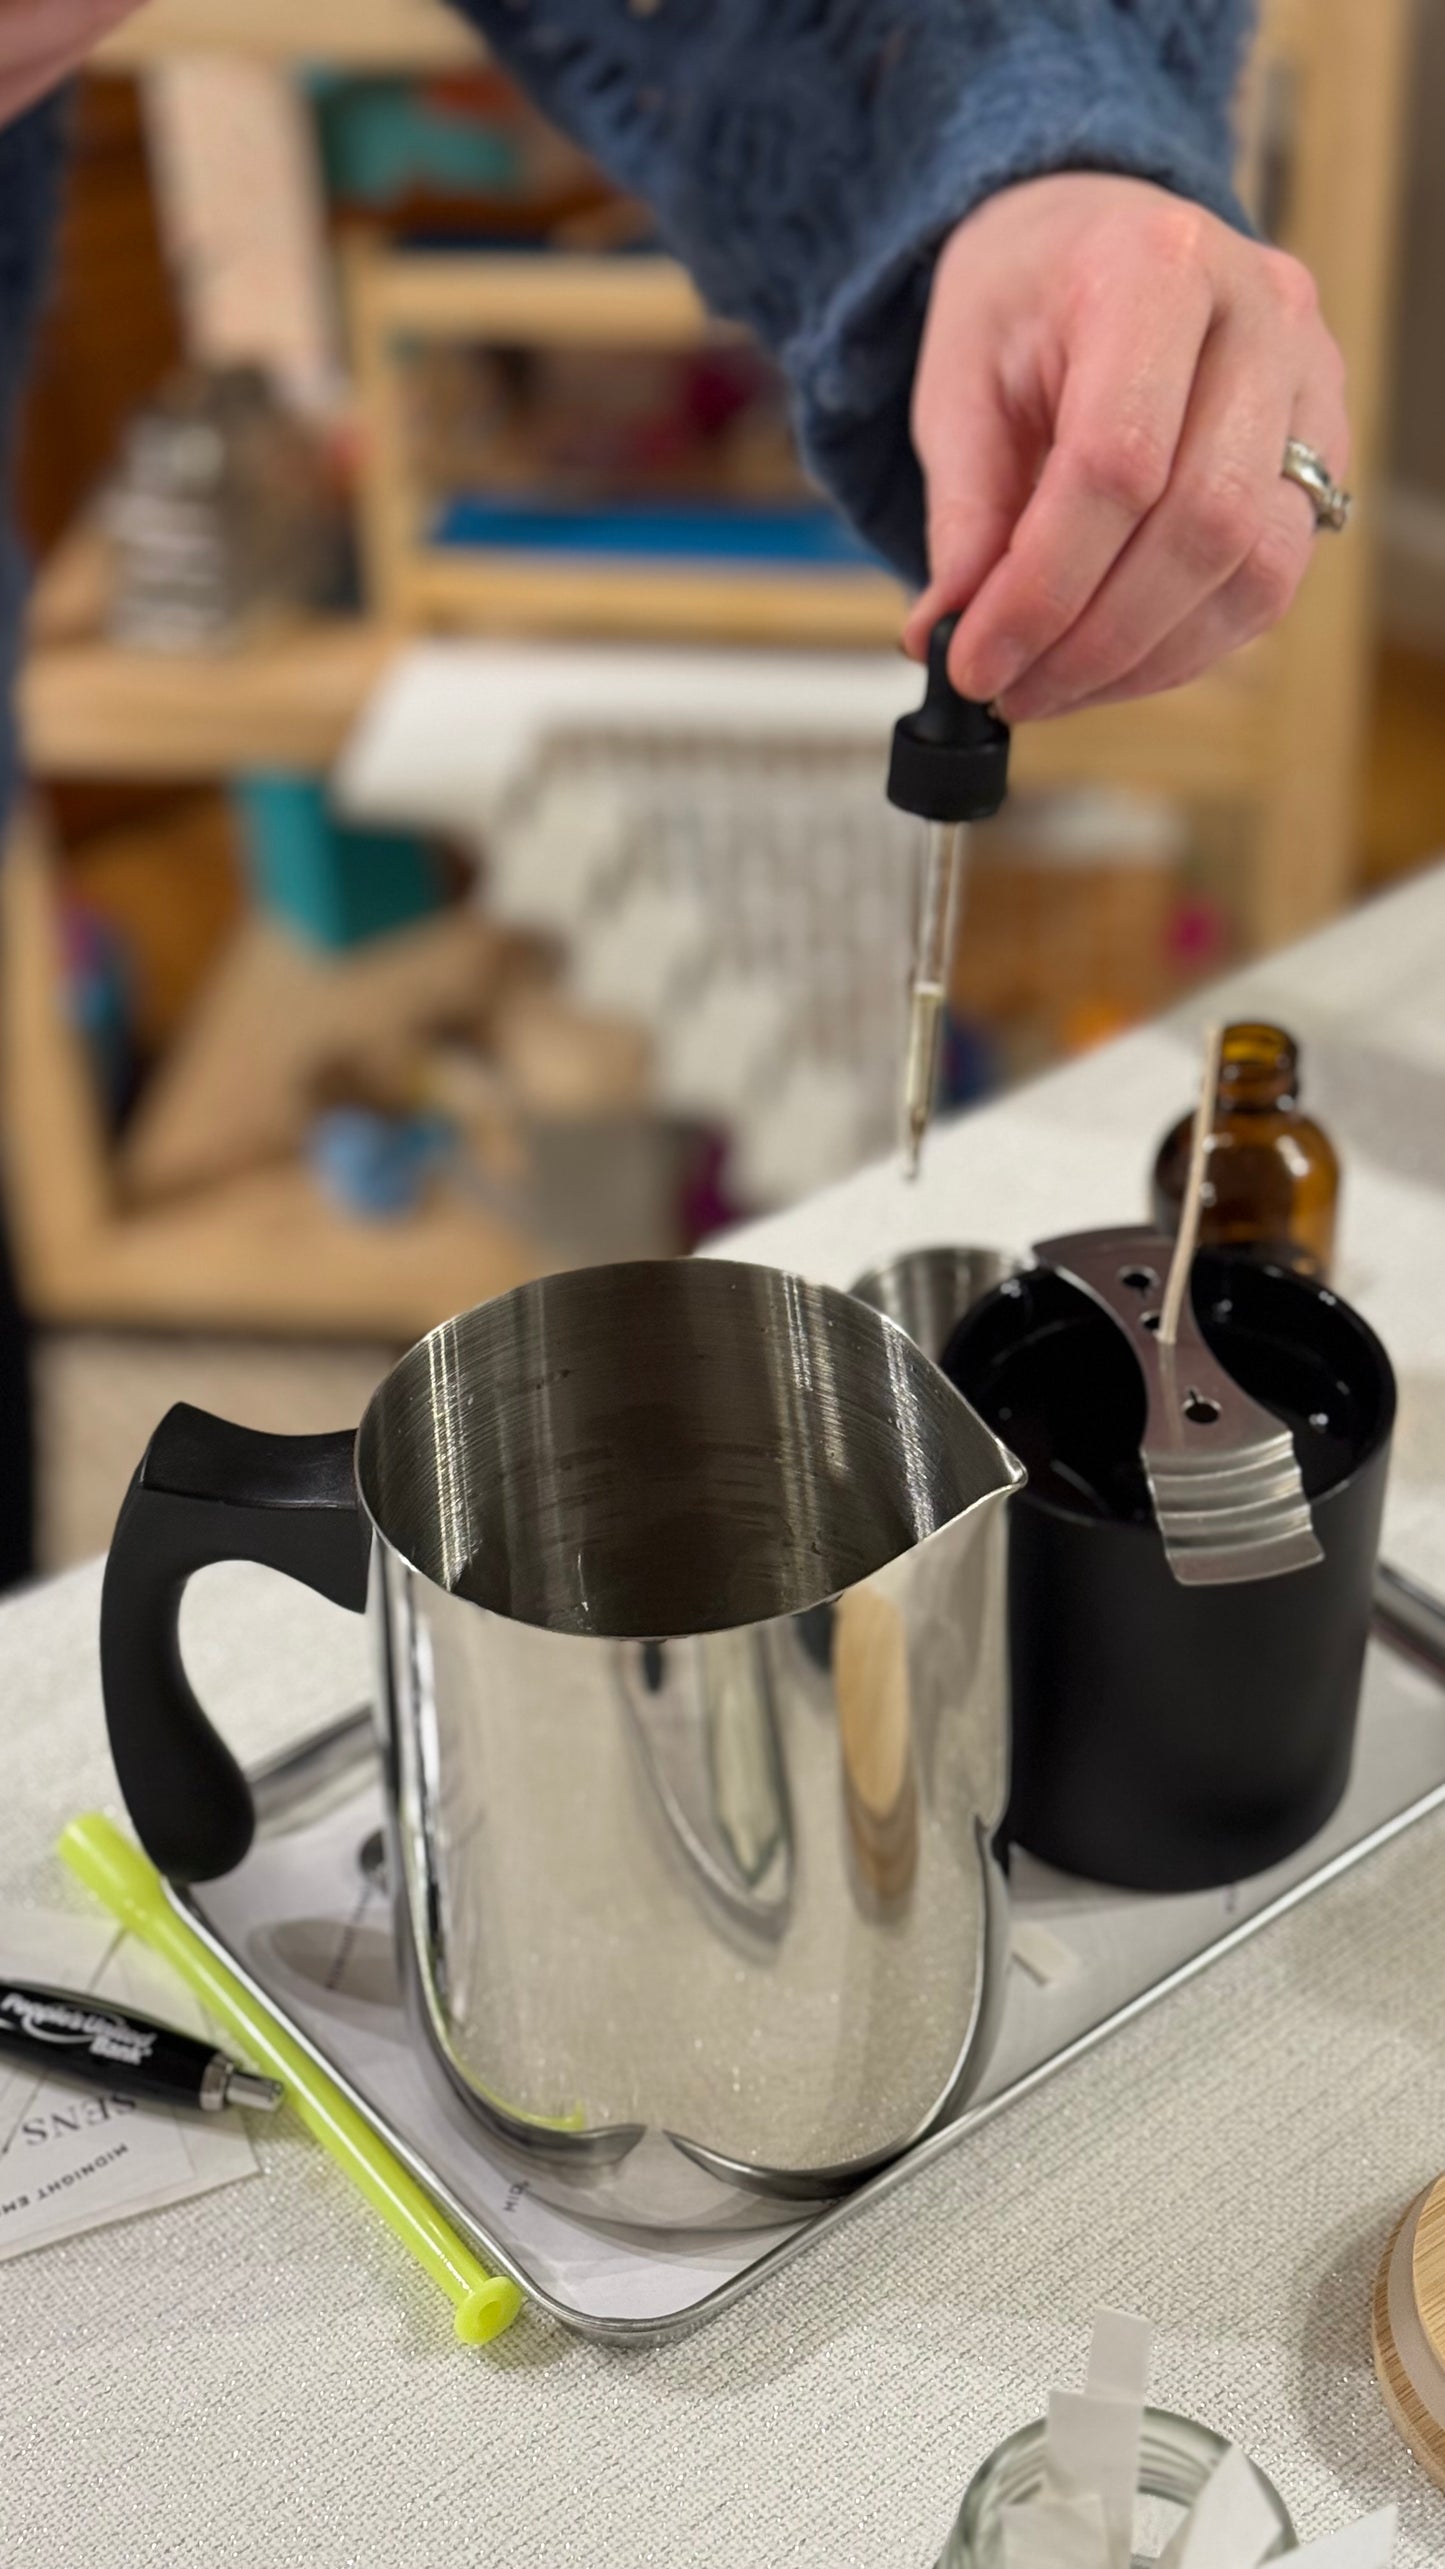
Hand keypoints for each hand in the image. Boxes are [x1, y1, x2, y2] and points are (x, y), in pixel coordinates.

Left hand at [903, 173, 1347, 719]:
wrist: (1093, 239)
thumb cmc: (1026, 300)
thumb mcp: (958, 384)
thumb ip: (962, 512)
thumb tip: (949, 634)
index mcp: (1157, 266)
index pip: (1118, 463)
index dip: (1043, 588)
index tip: (973, 660)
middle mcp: (1262, 316)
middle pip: (1204, 525)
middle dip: (1095, 638)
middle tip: (1012, 689)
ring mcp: (1310, 385)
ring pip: (1256, 570)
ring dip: (1145, 658)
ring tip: (1050, 686)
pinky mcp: (1325, 452)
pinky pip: (1270, 584)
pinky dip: (1183, 647)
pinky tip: (1108, 664)